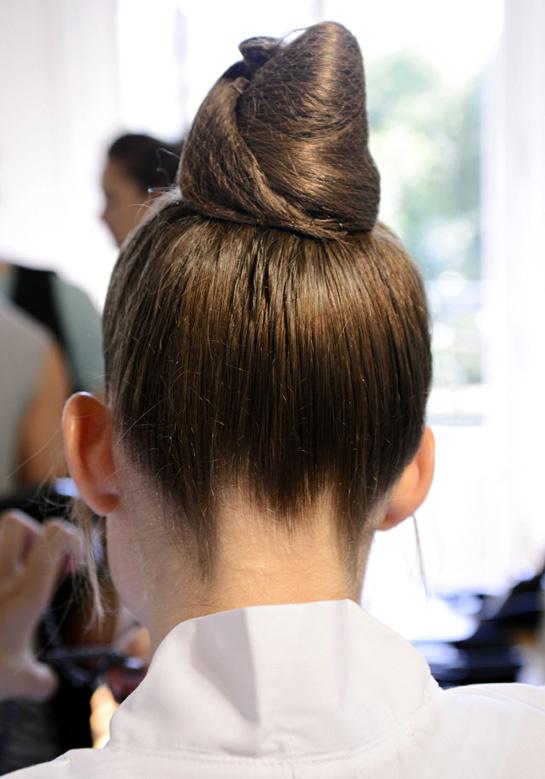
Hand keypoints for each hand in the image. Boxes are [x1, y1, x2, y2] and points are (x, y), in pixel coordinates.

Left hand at [0, 510, 81, 701]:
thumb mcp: (16, 682)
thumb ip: (39, 680)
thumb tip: (48, 683)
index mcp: (26, 592)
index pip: (56, 536)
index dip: (70, 540)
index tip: (70, 565)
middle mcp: (0, 576)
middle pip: (17, 522)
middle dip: (31, 536)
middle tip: (33, 566)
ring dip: (4, 549)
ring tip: (8, 578)